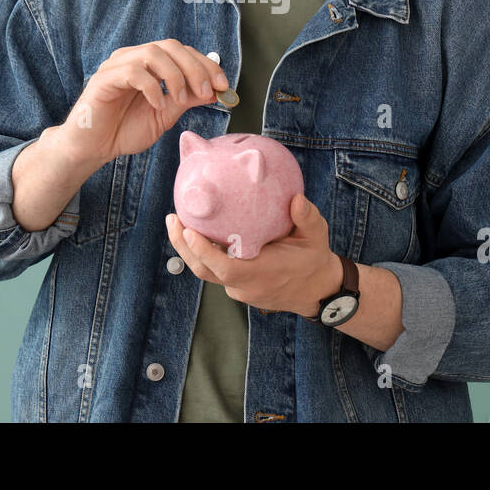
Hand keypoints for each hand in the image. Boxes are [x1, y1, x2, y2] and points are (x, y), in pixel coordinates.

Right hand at [54, 39, 228, 168]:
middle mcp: (133, 57)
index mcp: (148, 64)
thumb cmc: (125, 130)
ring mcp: (117, 65)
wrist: (94, 148)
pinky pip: (133, 72)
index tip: (223, 86)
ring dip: (175, 76)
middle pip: (171, 46)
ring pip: (153, 53)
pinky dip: (152, 87)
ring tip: (180, 101)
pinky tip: (157, 104)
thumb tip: (215, 90)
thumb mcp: (166, 114)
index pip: (182, 51)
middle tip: (206, 92)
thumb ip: (187, 99)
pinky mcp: (104, 78)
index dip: (205, 65)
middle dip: (195, 67)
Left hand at [164, 194, 341, 318]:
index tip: (188, 231)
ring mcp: (239, 289)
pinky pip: (214, 271)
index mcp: (262, 272)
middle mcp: (245, 284)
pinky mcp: (236, 287)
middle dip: (183, 246)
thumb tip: (296, 199)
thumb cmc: (313, 259)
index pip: (226, 268)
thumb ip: (307, 218)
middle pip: (205, 270)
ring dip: (188, 249)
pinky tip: (195, 232)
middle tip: (173, 218)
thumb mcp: (316, 236)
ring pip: (207, 272)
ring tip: (176, 222)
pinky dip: (202, 254)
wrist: (315, 290)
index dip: (204, 252)